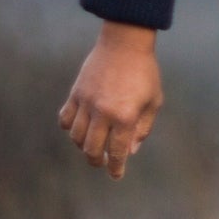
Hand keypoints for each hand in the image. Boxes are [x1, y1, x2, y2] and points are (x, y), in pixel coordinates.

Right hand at [59, 21, 163, 179]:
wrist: (125, 43)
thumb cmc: (145, 72)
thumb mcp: (153, 101)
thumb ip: (142, 128)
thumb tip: (130, 151)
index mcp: (125, 116)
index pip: (116, 151)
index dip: (115, 167)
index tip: (116, 175)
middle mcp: (103, 112)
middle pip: (91, 148)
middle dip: (96, 160)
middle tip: (102, 162)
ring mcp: (86, 102)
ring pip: (75, 136)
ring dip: (83, 146)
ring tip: (92, 145)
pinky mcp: (75, 93)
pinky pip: (65, 119)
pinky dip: (69, 128)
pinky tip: (79, 128)